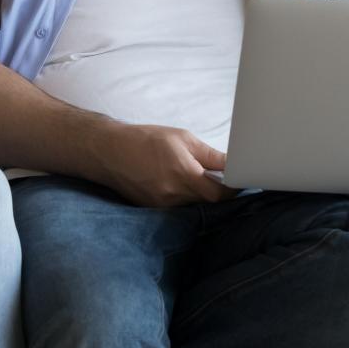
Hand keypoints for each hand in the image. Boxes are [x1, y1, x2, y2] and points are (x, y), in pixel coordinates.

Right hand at [95, 123, 235, 206]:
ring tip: (194, 176)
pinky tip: (177, 182)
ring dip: (200, 194)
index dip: (232, 189)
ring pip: (193, 204)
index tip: (238, 181)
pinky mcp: (153, 208)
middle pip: (207, 201)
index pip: (219, 194)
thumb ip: (210, 155)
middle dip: (217, 191)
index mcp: (184, 175)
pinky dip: (184, 196)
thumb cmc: (146, 140)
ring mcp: (162, 205)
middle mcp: (174, 195)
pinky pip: (177, 206)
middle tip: (221, 177)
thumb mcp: (182, 139)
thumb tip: (232, 164)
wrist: (109, 151)